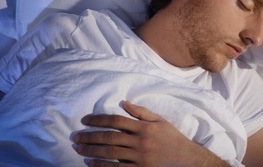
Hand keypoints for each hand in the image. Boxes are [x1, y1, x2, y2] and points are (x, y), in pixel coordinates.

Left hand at [74, 101, 227, 166]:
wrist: (187, 159)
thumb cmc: (172, 138)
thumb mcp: (160, 121)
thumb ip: (141, 112)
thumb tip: (124, 103)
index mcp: (144, 127)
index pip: (116, 121)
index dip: (98, 120)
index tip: (85, 120)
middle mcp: (140, 141)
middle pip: (109, 137)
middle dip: (90, 137)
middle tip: (76, 137)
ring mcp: (139, 158)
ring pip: (110, 153)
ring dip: (91, 151)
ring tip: (78, 149)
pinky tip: (90, 164)